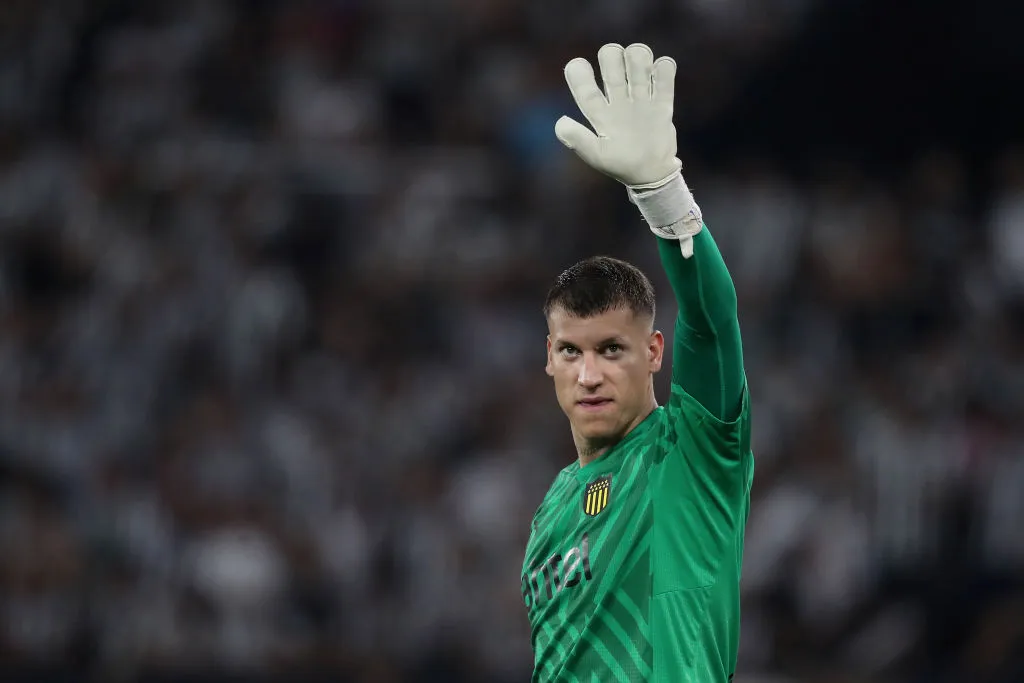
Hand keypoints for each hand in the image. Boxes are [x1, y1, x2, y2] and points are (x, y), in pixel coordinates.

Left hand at [555, 43, 680, 187]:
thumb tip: (561, 121)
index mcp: (597, 111)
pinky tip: (662, 74)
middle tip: (620, 74)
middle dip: (613, 56)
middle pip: (611, 58)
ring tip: (644, 75)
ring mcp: (639, 98)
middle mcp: (616, 98)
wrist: (651, 175)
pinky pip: (663, 73)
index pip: (582, 80)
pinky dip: (664, 67)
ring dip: (639, 58)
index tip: (583, 69)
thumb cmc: (621, 165)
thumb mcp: (597, 155)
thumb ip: (578, 139)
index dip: (578, 69)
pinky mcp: (661, 102)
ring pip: (637, 59)